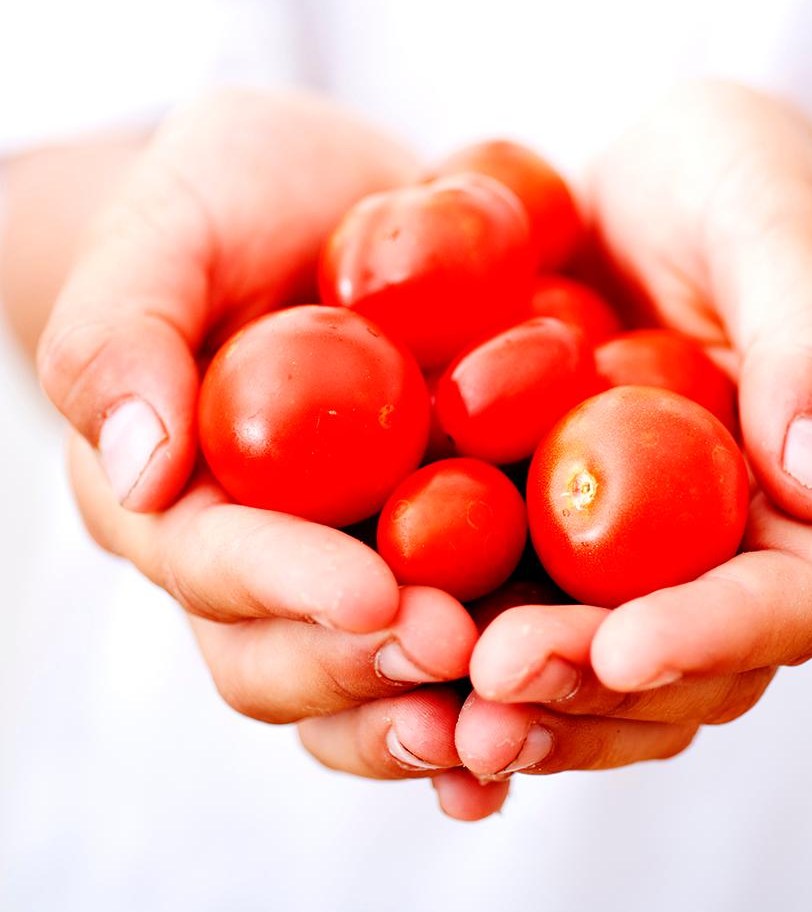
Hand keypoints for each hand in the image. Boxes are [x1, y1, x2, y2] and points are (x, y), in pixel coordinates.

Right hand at [38, 89, 503, 818]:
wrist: (330, 197)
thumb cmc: (229, 196)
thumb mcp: (172, 223)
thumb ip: (124, 329)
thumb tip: (139, 468)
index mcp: (171, 496)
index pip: (214, 564)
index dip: (288, 587)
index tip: (375, 590)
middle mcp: (253, 561)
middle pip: (286, 661)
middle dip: (369, 667)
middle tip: (460, 652)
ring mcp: (348, 572)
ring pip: (371, 687)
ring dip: (441, 715)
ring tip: (521, 714)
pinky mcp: (440, 563)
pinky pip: (467, 648)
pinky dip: (512, 686)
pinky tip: (588, 693)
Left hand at [454, 81, 811, 780]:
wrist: (674, 184)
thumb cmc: (752, 183)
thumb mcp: (786, 223)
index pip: (789, 602)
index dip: (710, 637)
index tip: (617, 649)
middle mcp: (732, 557)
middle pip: (681, 673)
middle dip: (587, 690)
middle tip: (487, 682)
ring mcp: (637, 562)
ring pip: (592, 678)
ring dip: (517, 706)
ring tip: (428, 714)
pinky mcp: (549, 543)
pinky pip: (510, 617)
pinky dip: (454, 660)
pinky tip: (375, 667)